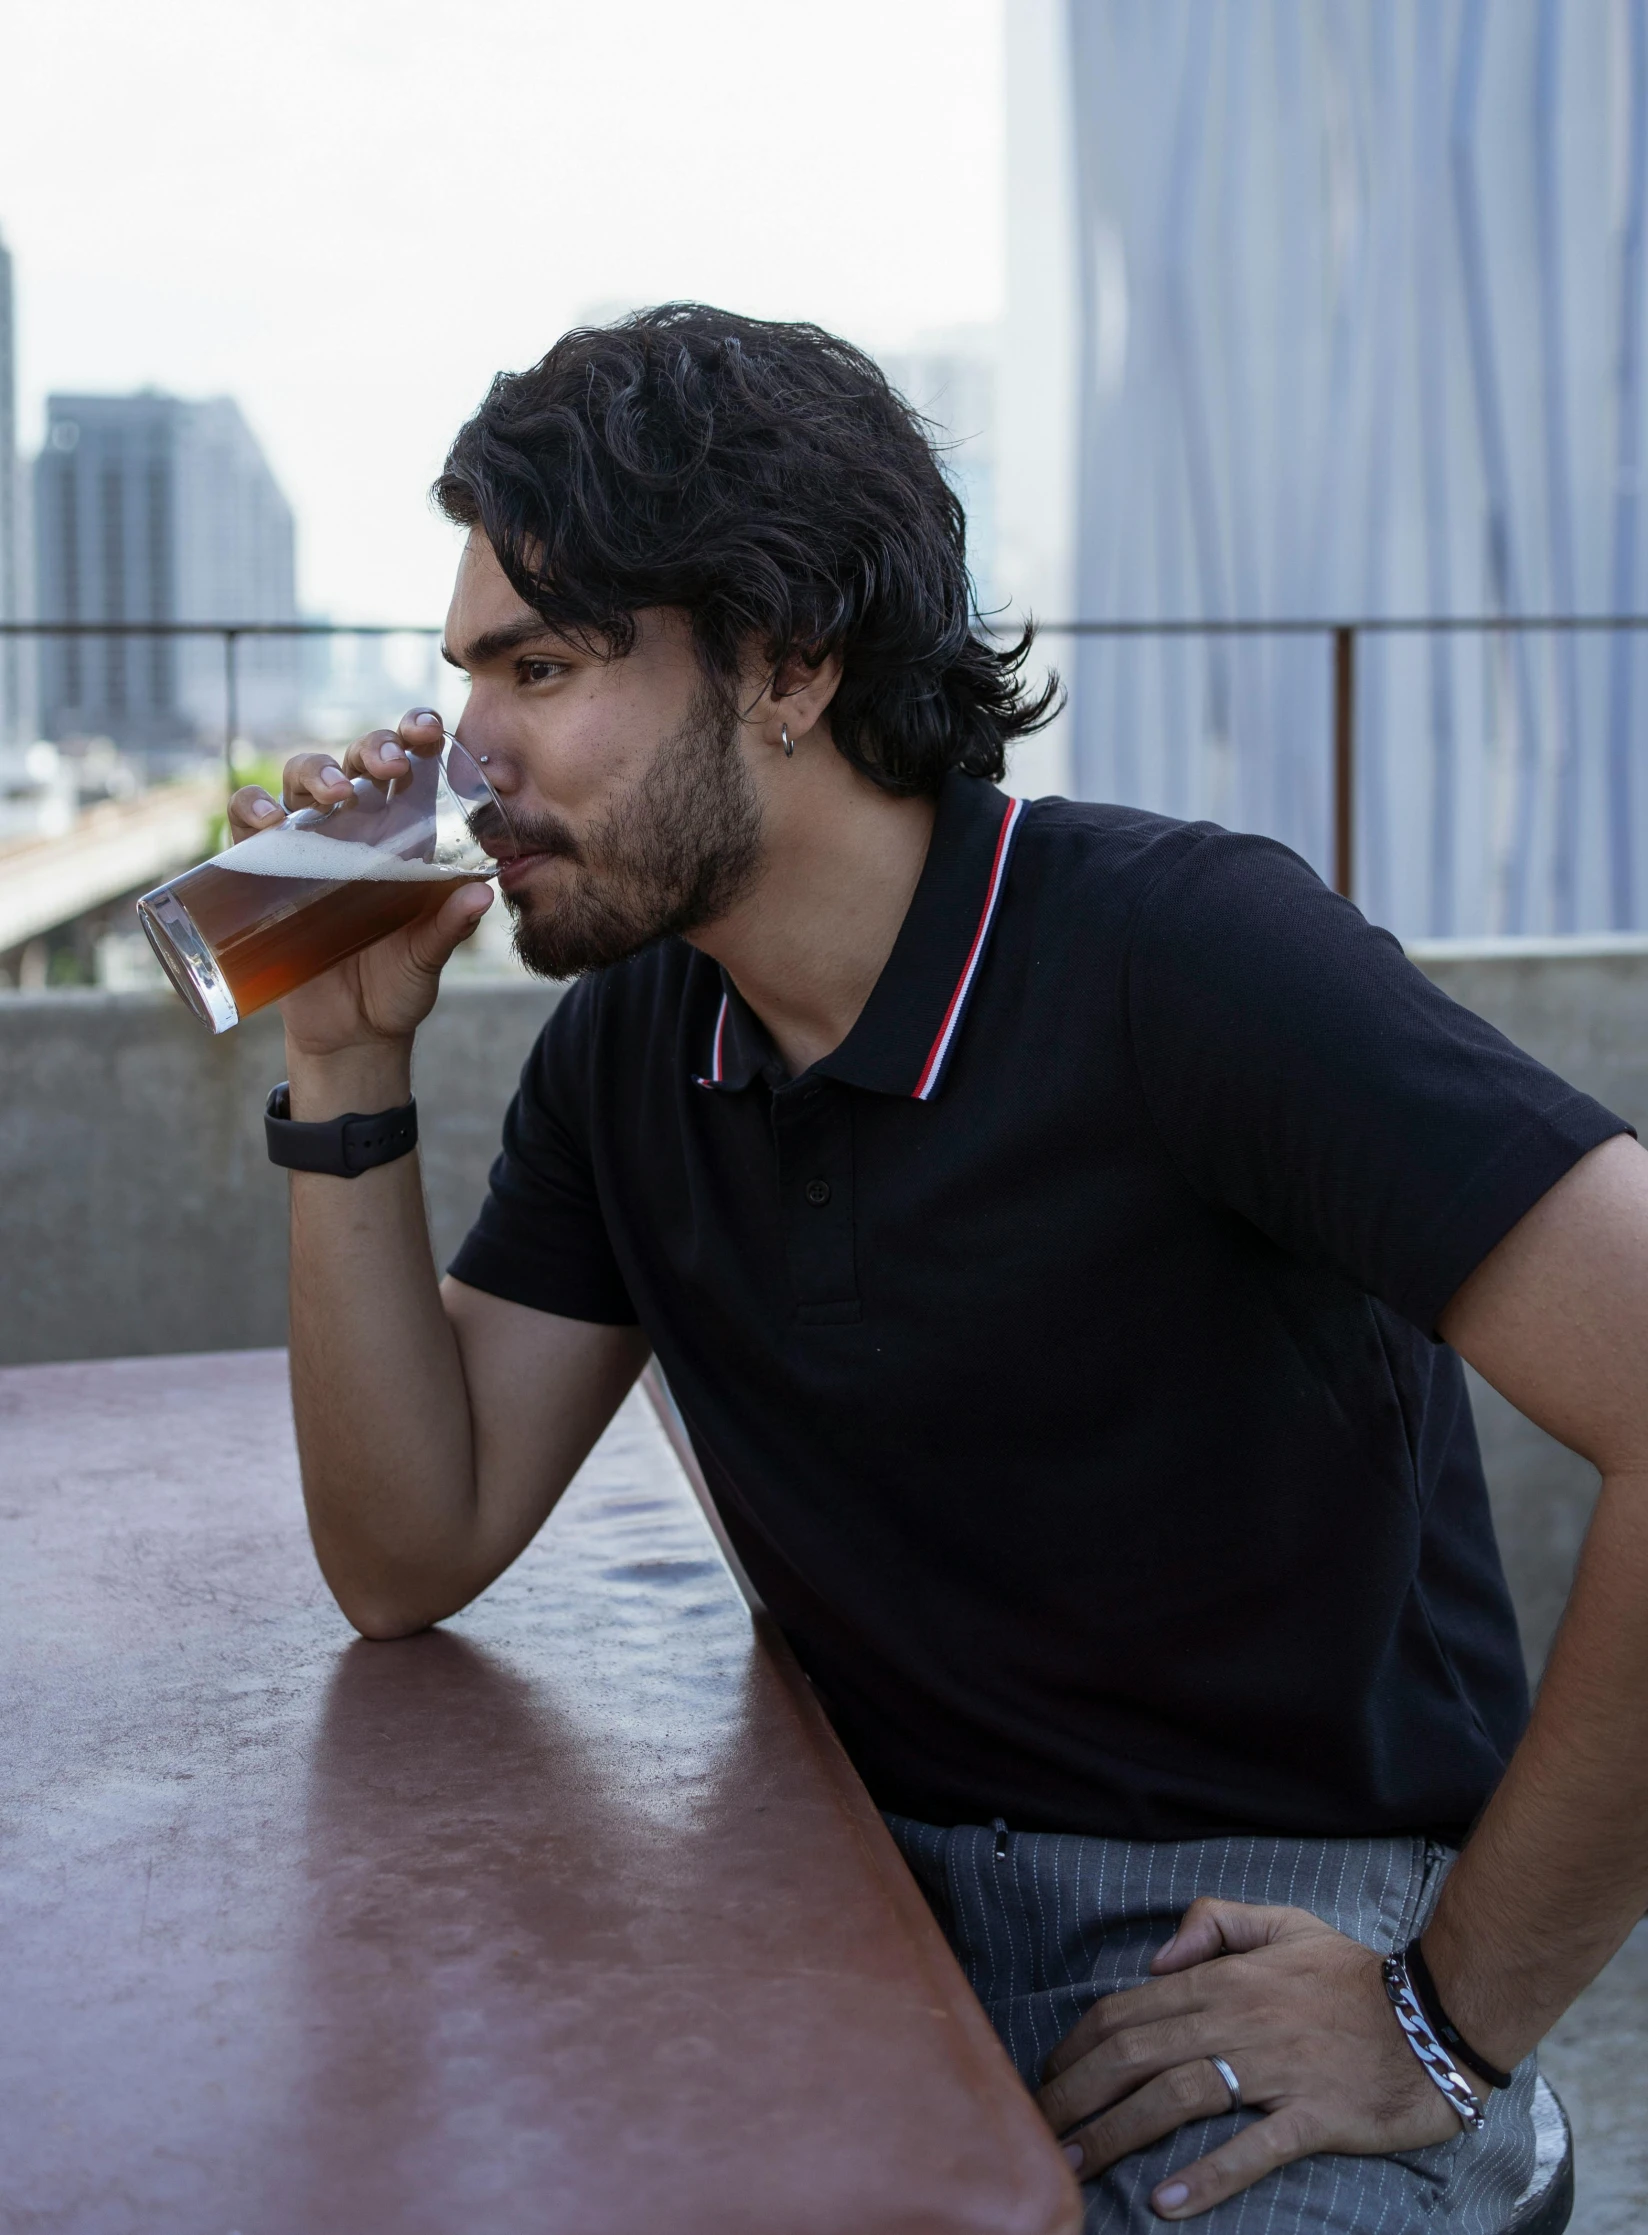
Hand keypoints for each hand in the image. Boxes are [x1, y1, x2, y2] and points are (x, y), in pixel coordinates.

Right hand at [227, 707, 492, 1062]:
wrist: (351, 1034)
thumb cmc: (397, 984)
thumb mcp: (428, 956)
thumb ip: (450, 927)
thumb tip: (482, 893)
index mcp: (402, 833)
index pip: (407, 768)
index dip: (414, 735)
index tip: (431, 729)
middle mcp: (353, 829)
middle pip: (353, 762)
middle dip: (370, 748)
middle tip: (389, 765)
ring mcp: (306, 846)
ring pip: (300, 782)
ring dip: (314, 773)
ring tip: (334, 795)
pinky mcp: (263, 871)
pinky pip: (247, 824)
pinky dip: (252, 810)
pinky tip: (268, 820)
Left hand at [1036, 1900, 1472, 2219]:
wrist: (1439, 2014)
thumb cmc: (1355, 1975)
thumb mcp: (1284, 1924)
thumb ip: (1216, 1923)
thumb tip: (1158, 1957)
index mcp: (1223, 1981)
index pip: (1128, 2010)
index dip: (1078, 2046)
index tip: (1048, 2078)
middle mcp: (1237, 2021)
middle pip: (1135, 2055)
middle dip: (1078, 2095)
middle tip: (1041, 2133)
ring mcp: (1274, 2070)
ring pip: (1176, 2097)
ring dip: (1119, 2134)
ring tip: (1078, 2168)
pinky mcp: (1313, 2116)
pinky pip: (1251, 2148)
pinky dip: (1207, 2175)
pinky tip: (1168, 2202)